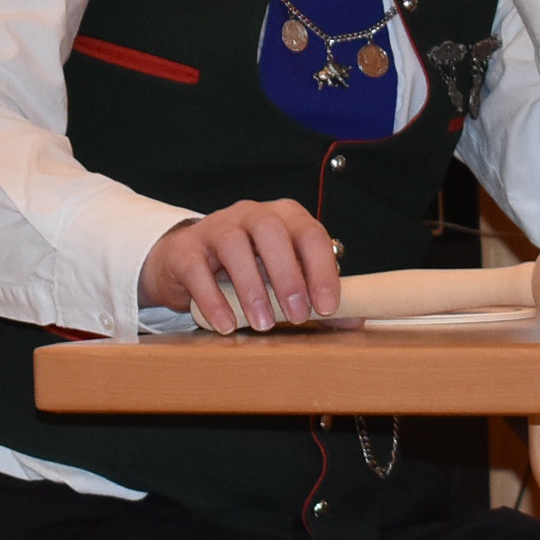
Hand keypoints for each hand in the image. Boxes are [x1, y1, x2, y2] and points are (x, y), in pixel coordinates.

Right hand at [139, 200, 340, 333]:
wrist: (186, 264)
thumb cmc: (246, 271)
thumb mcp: (283, 281)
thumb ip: (315, 298)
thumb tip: (354, 322)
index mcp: (284, 218)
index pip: (310, 234)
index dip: (321, 269)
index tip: (327, 306)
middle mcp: (251, 215)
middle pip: (272, 231)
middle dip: (288, 275)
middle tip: (298, 316)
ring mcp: (215, 227)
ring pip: (234, 245)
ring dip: (252, 287)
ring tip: (263, 324)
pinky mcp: (185, 249)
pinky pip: (197, 269)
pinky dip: (213, 299)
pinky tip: (226, 325)